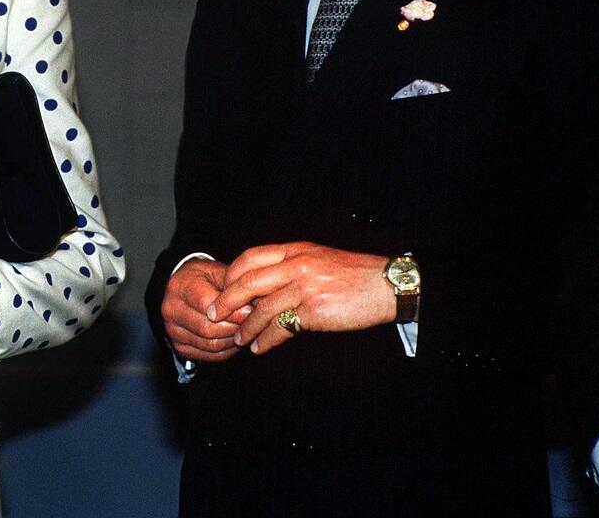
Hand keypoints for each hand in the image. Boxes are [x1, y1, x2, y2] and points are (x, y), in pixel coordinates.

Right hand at [161, 258, 246, 362]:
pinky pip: (209, 355)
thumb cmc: (202, 277)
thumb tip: (254, 306)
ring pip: (211, 345)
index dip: (232, 311)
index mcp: (180, 287)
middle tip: (252, 323)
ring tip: (244, 330)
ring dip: (233, 340)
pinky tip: (233, 338)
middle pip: (209, 329)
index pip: (207, 304)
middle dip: (235, 328)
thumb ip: (233, 287)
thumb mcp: (216, 271)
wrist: (181, 287)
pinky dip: (226, 350)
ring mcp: (173, 331)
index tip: (251, 311)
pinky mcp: (180, 347)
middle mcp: (172, 310)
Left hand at [209, 242, 394, 355]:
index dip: (231, 274)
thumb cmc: (353, 274)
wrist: (385, 285)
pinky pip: (281, 327)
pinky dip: (266, 340)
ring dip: (245, 327)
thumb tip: (264, 283)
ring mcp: (304, 288)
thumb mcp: (318, 259)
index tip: (222, 289)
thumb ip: (291, 266)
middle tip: (213, 315)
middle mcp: (296, 265)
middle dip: (226, 301)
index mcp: (294, 250)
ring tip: (238, 340)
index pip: (250, 257)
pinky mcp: (314, 311)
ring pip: (261, 308)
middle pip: (248, 282)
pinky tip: (259, 347)